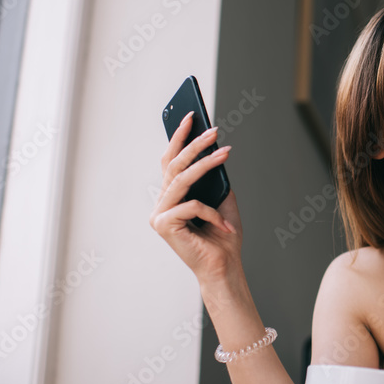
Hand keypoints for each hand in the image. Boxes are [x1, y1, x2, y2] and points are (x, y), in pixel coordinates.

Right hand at [149, 112, 242, 286]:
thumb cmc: (224, 236)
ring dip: (205, 163)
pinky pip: (192, 205)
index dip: (179, 138)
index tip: (191, 116)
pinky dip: (212, 213)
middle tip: (212, 129)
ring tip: (225, 152)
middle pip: (173, 165)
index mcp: (172, 197)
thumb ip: (214, 179)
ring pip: (181, 179)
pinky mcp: (163, 225)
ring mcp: (159, 215)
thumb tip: (214, 151)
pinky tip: (224, 225)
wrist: (224, 267)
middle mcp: (161, 204)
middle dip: (193, 144)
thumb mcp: (223, 199)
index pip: (172, 161)